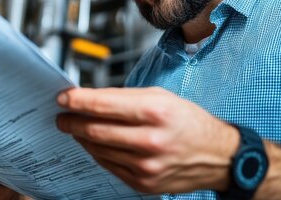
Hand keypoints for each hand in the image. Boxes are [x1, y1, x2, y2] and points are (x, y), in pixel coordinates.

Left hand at [56, 87, 239, 193]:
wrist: (218, 156)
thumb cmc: (189, 122)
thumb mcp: (162, 97)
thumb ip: (125, 98)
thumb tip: (91, 99)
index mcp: (155, 111)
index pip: (104, 105)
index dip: (78, 101)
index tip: (63, 98)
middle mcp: (150, 140)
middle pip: (96, 130)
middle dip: (72, 122)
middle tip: (62, 116)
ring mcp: (146, 165)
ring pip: (99, 149)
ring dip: (82, 138)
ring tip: (76, 128)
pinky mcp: (144, 182)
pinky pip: (109, 166)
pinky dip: (98, 153)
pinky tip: (95, 144)